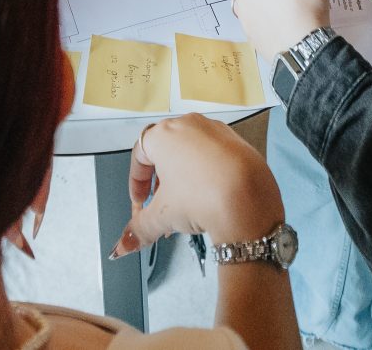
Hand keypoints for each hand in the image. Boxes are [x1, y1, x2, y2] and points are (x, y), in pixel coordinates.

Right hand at [114, 114, 283, 256]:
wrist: (249, 200)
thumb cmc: (203, 196)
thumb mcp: (162, 216)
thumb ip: (138, 230)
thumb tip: (123, 245)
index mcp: (164, 134)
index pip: (139, 154)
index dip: (136, 183)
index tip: (140, 204)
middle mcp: (189, 125)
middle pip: (165, 153)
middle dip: (160, 184)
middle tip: (162, 208)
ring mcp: (216, 131)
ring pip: (190, 154)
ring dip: (183, 180)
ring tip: (187, 209)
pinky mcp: (238, 143)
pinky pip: (214, 156)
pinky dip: (207, 175)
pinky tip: (210, 199)